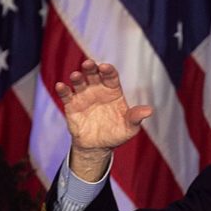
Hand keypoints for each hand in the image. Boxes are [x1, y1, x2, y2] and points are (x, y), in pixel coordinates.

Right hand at [55, 60, 152, 180]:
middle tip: (89, 64)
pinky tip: (61, 86)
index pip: (111, 77)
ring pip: (79, 82)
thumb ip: (136, 117)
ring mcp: (84, 96)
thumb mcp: (130, 127)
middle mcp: (98, 90)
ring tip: (76, 76)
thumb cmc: (117, 133)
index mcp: (113, 91)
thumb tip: (149, 110)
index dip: (108, 71)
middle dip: (91, 68)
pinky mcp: (72, 105)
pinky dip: (63, 90)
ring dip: (77, 77)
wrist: (99, 146)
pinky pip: (66, 95)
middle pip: (94, 75)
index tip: (105, 67)